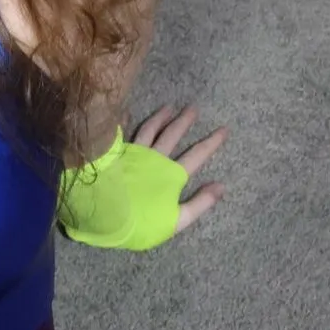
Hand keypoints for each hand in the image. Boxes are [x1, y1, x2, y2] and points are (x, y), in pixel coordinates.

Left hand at [128, 103, 227, 234]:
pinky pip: (123, 133)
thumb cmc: (141, 222)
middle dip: (185, 121)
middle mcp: (155, 159)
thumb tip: (221, 186)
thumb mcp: (176, 220)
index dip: (212, 142)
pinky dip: (125, 122)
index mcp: (171, 175)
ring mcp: (134, 154)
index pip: (197, 155)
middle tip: (193, 108)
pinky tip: (125, 112)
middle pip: (173, 134)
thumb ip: (199, 203)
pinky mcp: (117, 155)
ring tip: (168, 107)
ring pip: (150, 129)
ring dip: (160, 117)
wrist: (105, 215)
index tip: (224, 129)